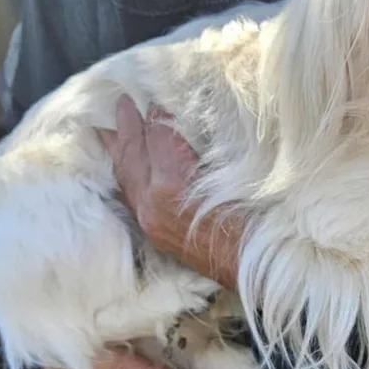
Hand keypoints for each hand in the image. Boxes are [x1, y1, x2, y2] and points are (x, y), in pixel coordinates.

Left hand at [97, 95, 244, 287]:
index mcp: (170, 182)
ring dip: (121, 150)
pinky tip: (128, 168)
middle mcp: (152, 202)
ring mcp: (150, 220)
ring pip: (127, 177)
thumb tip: (186, 124)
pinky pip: (133, 196)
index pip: (158, 136)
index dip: (160, 116)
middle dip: (129, 127)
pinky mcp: (156, 234)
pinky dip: (128, 175)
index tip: (160, 98)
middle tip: (122, 101)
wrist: (259, 269)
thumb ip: (200, 146)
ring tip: (110, 129)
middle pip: (134, 155)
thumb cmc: (254, 219)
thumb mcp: (234, 172)